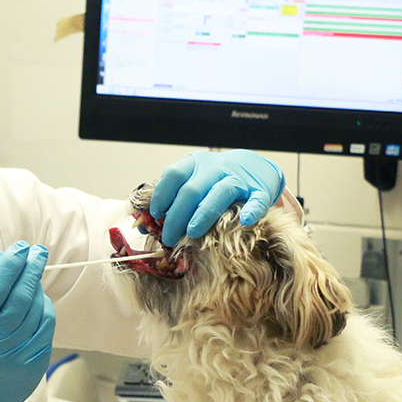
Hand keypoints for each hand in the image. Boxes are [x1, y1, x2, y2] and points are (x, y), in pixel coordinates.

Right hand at [0, 242, 55, 401]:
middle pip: (21, 296)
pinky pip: (46, 327)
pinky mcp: (36, 362)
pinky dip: (44, 308)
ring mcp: (19, 353)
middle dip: (31, 269)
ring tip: (33, 276)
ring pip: (37, 310)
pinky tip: (39, 300)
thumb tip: (1, 259)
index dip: (10, 264)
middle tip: (37, 251)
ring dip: (38, 287)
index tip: (20, 248)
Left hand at [150, 149, 284, 245]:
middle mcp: (216, 168)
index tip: (155, 214)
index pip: (174, 175)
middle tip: (168, 237)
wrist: (255, 167)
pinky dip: (251, 210)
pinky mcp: (261, 190)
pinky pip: (257, 200)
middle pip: (192, 190)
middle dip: (177, 215)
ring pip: (220, 193)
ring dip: (203, 214)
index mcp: (195, 164)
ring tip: (192, 233)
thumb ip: (171, 200)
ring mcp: (239, 178)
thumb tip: (141, 225)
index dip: (162, 195)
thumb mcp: (193, 182)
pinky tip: (245, 221)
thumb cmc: (216, 181)